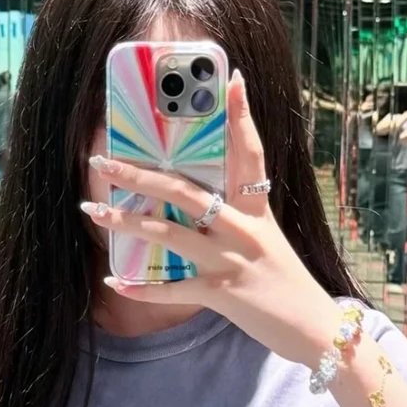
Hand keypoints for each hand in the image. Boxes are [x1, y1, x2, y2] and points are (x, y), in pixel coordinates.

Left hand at [83, 70, 338, 368]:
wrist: (313, 326)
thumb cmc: (287, 281)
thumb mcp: (270, 238)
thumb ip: (241, 216)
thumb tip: (205, 200)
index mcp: (258, 210)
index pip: (250, 154)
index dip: (241, 116)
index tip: (231, 80)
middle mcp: (243, 229)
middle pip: (185, 192)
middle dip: (139, 174)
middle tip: (101, 160)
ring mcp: (230, 261)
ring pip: (169, 234)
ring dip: (126, 222)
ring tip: (93, 210)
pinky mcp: (222, 294)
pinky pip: (172, 290)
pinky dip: (142, 289)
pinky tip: (114, 283)